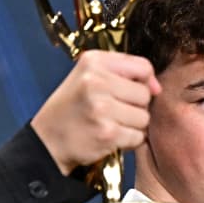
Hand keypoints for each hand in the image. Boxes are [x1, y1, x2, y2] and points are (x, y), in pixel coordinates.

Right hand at [31, 50, 161, 175]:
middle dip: (135, 106)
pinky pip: (138, 136)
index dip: (146, 81)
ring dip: (132, 125)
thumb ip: (124, 71)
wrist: (47, 140)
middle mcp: (96, 81)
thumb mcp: (88, 75)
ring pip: (144, 117)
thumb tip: (156, 87)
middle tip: (114, 111)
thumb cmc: (72, 107)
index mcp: (93, 61)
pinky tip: (110, 136)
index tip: (136, 91)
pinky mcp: (107, 133)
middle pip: (145, 94)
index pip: (143, 66)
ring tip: (111, 123)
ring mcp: (102, 108)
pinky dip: (128, 140)